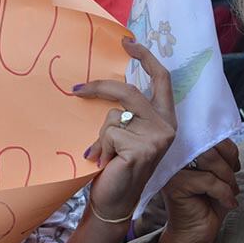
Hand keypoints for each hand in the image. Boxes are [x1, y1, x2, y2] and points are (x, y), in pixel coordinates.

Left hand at [76, 38, 175, 222]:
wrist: (115, 201)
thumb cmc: (117, 164)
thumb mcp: (125, 132)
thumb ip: (125, 111)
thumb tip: (103, 81)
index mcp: (164, 118)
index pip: (162, 79)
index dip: (146, 57)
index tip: (127, 42)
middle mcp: (166, 126)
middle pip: (128, 91)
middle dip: (100, 87)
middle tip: (77, 89)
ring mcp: (156, 139)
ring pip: (112, 116)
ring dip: (101, 135)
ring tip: (105, 153)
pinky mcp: (140, 150)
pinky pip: (108, 133)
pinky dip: (99, 147)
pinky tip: (106, 163)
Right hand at [153, 140, 239, 242]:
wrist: (196, 233)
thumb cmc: (207, 203)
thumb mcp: (220, 174)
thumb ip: (220, 155)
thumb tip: (227, 143)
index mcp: (182, 149)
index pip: (206, 133)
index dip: (227, 148)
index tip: (233, 166)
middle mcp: (173, 155)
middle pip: (209, 143)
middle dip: (228, 164)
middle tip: (231, 182)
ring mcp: (170, 169)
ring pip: (209, 159)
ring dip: (227, 178)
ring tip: (229, 192)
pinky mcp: (173, 185)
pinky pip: (207, 180)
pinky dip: (224, 192)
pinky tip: (227, 203)